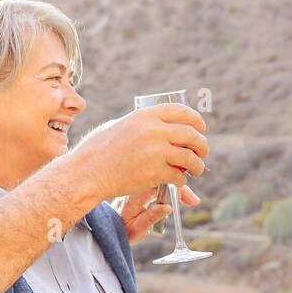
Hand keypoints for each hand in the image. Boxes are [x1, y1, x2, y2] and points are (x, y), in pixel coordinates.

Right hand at [73, 103, 208, 201]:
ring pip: (190, 158)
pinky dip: (182, 180)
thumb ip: (144, 124)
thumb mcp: (122, 125)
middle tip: (203, 152)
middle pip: (191, 134)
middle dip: (202, 144)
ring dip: (196, 165)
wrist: (88, 172)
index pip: (181, 112)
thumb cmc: (100, 149)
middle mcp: (154, 130)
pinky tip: (178, 180)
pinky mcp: (155, 172)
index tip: (201, 127)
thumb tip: (165, 126)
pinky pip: (179, 176)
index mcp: (146, 115)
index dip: (196, 120)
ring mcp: (156, 152)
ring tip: (195, 169)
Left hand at [111, 184, 199, 242]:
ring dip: (177, 185)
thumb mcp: (135, 229)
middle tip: (193, 201)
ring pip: (161, 177)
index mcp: (135, 194)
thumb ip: (150, 218)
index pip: (160, 182)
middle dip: (181, 186)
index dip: (177, 188)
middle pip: (163, 176)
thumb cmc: (121, 229)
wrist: (107, 226)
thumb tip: (168, 208)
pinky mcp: (139, 185)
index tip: (188, 200)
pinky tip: (179, 195)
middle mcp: (136, 185)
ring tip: (190, 200)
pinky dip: (170, 186)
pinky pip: (157, 180)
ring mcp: (137, 183)